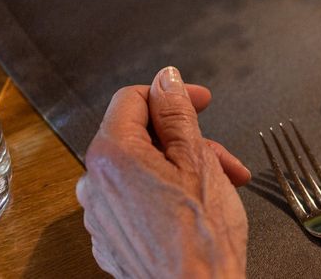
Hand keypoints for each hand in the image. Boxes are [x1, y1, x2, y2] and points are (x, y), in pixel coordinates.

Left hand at [77, 66, 249, 277]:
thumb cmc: (201, 239)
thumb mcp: (198, 160)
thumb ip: (177, 114)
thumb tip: (166, 80)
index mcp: (112, 155)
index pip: (132, 99)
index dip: (171, 95)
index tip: (200, 101)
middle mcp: (95, 183)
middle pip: (140, 138)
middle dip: (186, 141)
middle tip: (225, 158)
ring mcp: (100, 215)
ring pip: (142, 171)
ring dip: (183, 169)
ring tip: (222, 187)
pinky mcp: (112, 239)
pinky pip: (137, 202)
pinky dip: (167, 196)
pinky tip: (199, 209)